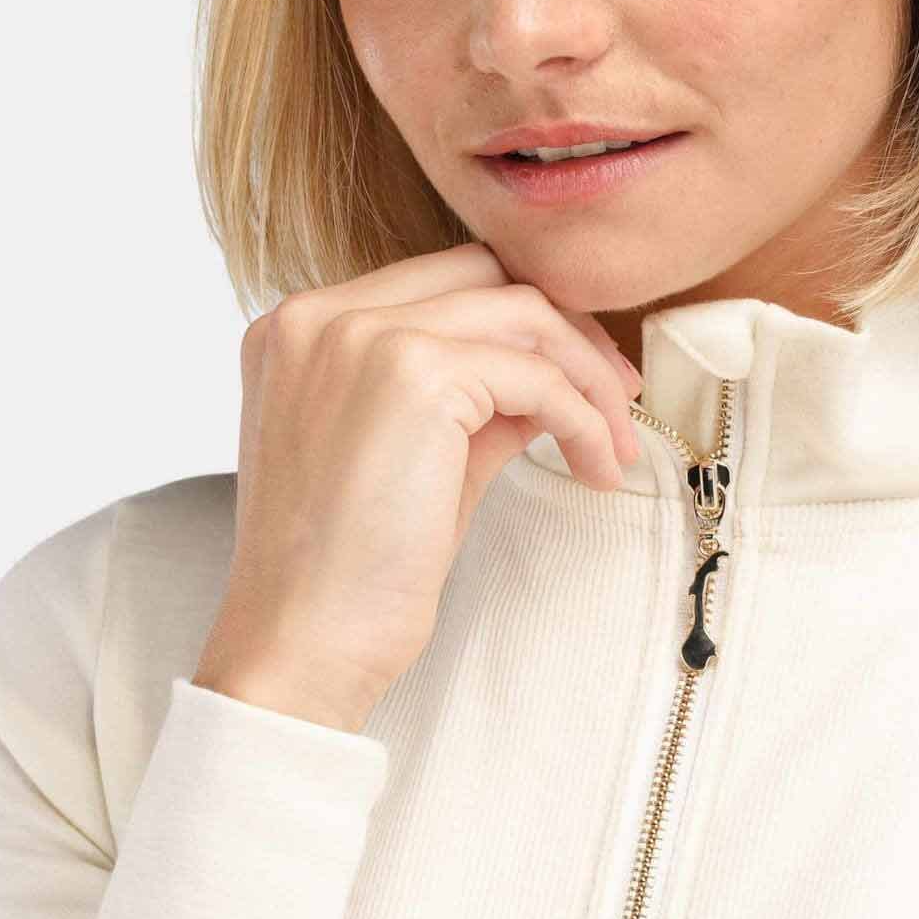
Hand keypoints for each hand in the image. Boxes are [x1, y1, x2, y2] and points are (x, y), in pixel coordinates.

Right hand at [190, 241, 641, 733]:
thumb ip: (469, 398)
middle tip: (618, 397)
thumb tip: (553, 377)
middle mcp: (321, 315)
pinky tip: (597, 468)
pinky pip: (537, 376)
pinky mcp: (414, 373)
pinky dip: (583, 419)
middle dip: (566, 332)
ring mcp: (363, 335)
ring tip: (616, 445)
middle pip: (485, 275)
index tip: (578, 377)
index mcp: (302, 328)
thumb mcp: (412, 455)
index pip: (441, 281)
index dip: (523, 325)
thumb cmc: (346, 570)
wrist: (301, 642)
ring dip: (589, 378)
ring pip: (522, 313)